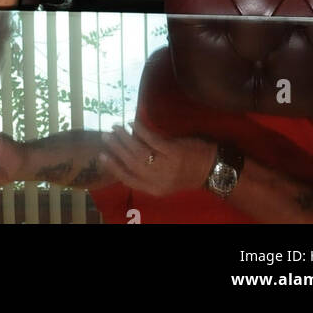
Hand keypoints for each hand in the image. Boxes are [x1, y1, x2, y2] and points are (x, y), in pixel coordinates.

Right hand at [99, 119, 215, 197]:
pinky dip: (140, 130)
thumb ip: (148, 172)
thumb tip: (126, 153)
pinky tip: (133, 122)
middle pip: (130, 163)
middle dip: (115, 148)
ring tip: (116, 127)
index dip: (113, 167)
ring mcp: (165, 166)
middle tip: (106, 135)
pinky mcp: (173, 152)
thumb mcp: (166, 180)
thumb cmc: (187, 172)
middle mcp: (157, 180)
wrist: (211, 168)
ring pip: (138, 151)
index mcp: (154, 189)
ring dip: (124, 137)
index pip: (128, 179)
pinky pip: (151, 140)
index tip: (101, 155)